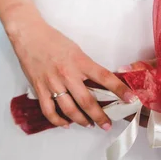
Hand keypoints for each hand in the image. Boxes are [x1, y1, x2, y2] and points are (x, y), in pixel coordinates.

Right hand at [8, 10, 136, 129]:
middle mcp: (68, 74)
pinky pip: (49, 111)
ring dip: (82, 121)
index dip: (120, 90)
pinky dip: (58, 121)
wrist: (29, 35)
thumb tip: (100, 84)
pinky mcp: (39, 89)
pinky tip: (66, 124)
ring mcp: (52, 83)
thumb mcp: (77, 51)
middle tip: (107, 124)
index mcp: (80, 62)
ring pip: (70, 110)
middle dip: (100, 116)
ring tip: (89, 124)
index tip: (131, 100)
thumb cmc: (54, 40)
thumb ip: (87, 67)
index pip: (105, 78)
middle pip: (87, 101)